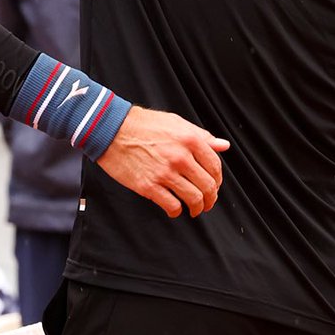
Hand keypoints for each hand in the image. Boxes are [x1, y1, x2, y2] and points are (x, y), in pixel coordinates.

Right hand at [97, 106, 229, 217]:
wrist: (111, 129)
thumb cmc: (142, 124)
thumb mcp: (175, 123)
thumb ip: (201, 135)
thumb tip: (223, 145)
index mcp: (189, 139)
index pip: (215, 166)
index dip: (217, 179)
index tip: (214, 184)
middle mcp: (180, 157)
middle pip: (207, 186)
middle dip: (211, 198)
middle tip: (207, 202)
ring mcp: (165, 173)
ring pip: (193, 199)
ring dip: (197, 208)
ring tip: (194, 209)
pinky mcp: (149, 186)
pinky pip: (172, 206)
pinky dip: (176, 211)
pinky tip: (174, 209)